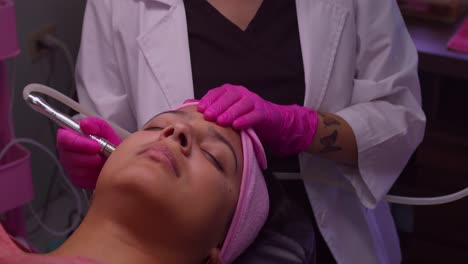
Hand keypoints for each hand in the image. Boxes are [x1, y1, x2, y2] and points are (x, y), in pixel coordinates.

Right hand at [56, 117, 121, 188]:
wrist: (118, 157)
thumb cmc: (108, 141)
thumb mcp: (104, 129)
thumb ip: (95, 124)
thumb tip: (85, 124)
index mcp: (69, 136)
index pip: (64, 139)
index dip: (79, 143)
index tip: (96, 146)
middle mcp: (66, 152)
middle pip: (70, 157)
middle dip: (90, 157)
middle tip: (103, 155)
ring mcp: (70, 167)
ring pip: (77, 170)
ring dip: (94, 166)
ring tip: (104, 160)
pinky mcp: (77, 179)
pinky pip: (83, 180)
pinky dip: (95, 175)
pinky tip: (101, 169)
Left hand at [198, 84, 318, 155]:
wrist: (271, 123)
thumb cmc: (244, 118)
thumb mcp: (226, 112)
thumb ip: (208, 108)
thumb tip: (185, 104)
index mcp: (231, 92)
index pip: (218, 92)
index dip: (209, 99)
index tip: (200, 109)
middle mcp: (243, 94)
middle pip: (229, 97)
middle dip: (217, 106)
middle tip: (208, 116)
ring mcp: (254, 102)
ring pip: (242, 104)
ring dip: (231, 112)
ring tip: (221, 122)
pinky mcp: (264, 112)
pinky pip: (254, 115)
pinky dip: (246, 119)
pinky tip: (237, 125)